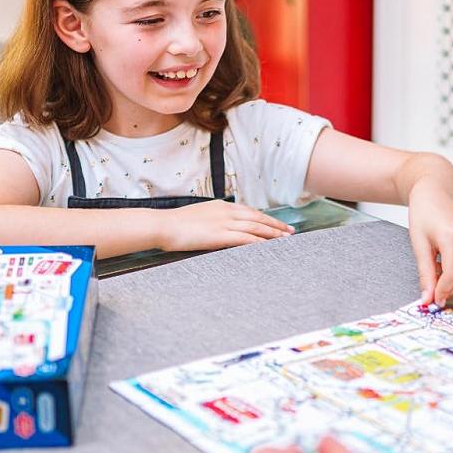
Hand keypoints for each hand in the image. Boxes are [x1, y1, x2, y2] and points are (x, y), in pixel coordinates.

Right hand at [156, 200, 294, 252]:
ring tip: (286, 239)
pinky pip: (246, 239)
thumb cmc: (175, 224)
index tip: (276, 223)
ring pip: (256, 227)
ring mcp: (224, 223)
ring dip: (273, 233)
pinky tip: (269, 247)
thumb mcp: (197, 217)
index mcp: (220, 206)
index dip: (264, 218)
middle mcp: (226, 212)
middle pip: (257, 218)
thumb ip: (212, 221)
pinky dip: (260, 242)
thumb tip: (217, 228)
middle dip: (275, 225)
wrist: (163, 225)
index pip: (249, 211)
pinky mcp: (220, 235)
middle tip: (290, 231)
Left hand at [407, 184, 452, 304]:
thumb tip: (428, 298)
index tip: (433, 300)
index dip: (443, 290)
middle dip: (451, 290)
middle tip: (435, 294)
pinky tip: (446, 269)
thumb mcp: (419, 244)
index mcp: (452, 235)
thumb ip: (425, 273)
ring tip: (438, 278)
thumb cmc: (424, 214)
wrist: (434, 193)